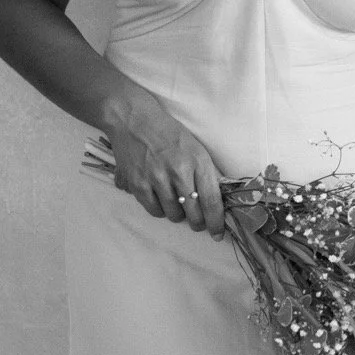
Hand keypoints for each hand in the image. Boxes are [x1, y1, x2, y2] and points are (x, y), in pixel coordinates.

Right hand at [103, 91, 226, 239]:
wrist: (134, 120)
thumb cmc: (171, 135)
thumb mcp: (198, 150)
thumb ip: (208, 175)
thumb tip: (220, 202)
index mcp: (198, 162)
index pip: (212, 201)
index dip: (216, 222)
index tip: (218, 234)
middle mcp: (178, 172)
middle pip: (194, 213)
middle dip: (198, 223)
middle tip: (198, 222)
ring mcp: (156, 179)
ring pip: (174, 215)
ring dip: (179, 215)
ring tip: (178, 204)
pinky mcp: (137, 184)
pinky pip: (154, 210)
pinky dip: (160, 210)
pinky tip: (162, 200)